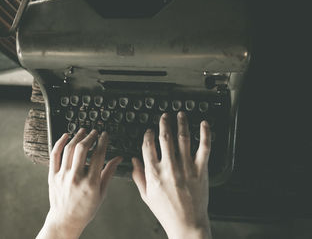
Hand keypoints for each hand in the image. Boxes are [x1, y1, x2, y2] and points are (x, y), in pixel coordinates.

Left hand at [37, 129, 122, 238]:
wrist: (65, 220)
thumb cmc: (85, 209)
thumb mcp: (102, 193)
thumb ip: (109, 173)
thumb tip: (118, 158)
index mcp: (91, 183)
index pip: (99, 155)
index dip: (103, 141)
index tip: (105, 135)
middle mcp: (76, 178)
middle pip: (82, 149)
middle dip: (90, 136)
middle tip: (95, 132)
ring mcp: (63, 176)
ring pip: (69, 149)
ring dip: (77, 137)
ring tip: (83, 131)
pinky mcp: (52, 176)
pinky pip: (54, 155)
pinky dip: (59, 143)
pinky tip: (65, 136)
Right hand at [132, 112, 211, 238]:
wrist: (187, 224)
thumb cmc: (167, 212)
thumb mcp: (146, 196)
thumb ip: (138, 176)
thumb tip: (133, 161)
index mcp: (154, 173)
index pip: (148, 146)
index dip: (148, 135)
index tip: (149, 131)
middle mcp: (169, 167)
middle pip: (165, 137)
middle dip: (164, 123)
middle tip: (164, 116)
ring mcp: (186, 167)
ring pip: (183, 138)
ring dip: (181, 123)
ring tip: (180, 115)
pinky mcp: (200, 170)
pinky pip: (204, 148)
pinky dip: (205, 134)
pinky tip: (204, 124)